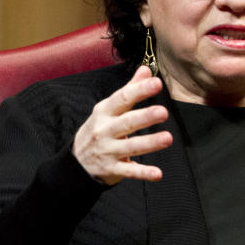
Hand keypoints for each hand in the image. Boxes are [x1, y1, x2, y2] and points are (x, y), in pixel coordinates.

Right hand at [72, 65, 171, 184]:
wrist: (76, 162)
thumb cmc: (99, 129)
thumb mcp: (108, 108)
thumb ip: (129, 90)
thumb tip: (146, 70)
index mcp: (105, 112)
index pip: (122, 98)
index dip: (139, 90)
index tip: (156, 83)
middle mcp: (105, 130)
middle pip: (126, 122)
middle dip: (145, 117)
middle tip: (163, 112)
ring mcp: (108, 151)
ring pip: (131, 147)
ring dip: (150, 143)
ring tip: (168, 138)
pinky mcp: (112, 169)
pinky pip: (129, 171)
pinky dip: (143, 173)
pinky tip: (158, 174)